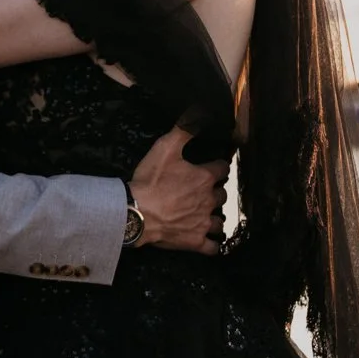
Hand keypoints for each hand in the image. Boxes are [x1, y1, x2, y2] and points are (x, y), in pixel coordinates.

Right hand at [128, 127, 228, 255]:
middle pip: (222, 195)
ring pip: (219, 221)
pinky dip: (213, 243)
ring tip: (206, 214)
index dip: (218, 166)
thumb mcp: (165, 148)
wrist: (136, 213)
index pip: (222, 169)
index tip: (213, 167)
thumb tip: (200, 111)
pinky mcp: (195, 242)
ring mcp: (203, 223)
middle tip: (203, 191)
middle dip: (215, 192)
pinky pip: (213, 246)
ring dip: (215, 217)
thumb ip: (184, 129)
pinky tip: (210, 240)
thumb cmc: (150, 181)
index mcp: (205, 178)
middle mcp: (209, 200)